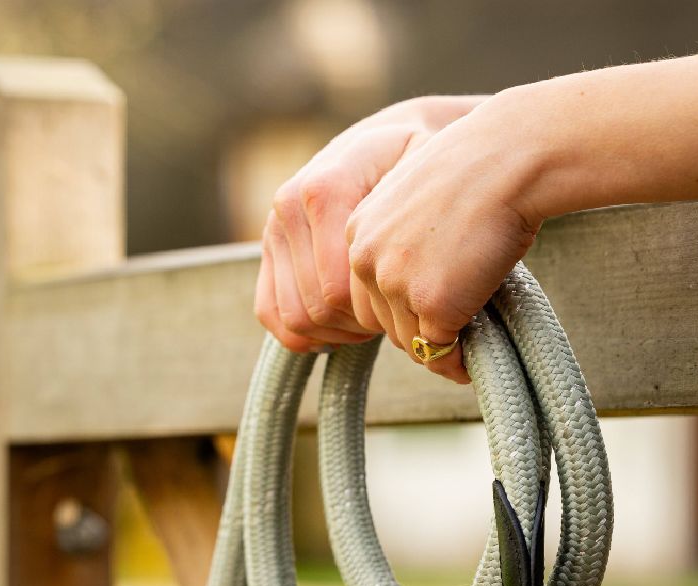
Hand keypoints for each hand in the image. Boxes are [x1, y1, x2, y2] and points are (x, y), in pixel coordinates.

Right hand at [255, 97, 482, 352]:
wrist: (389, 140)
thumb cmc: (420, 163)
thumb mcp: (430, 173)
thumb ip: (413, 219)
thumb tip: (402, 279)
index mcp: (325, 188)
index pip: (339, 289)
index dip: (376, 315)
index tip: (407, 308)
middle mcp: (289, 205)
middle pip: (320, 308)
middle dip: (360, 326)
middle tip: (392, 317)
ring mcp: (273, 228)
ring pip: (297, 317)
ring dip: (337, 332)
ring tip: (370, 320)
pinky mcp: (267, 249)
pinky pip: (272, 314)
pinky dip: (305, 334)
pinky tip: (341, 326)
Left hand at [345, 101, 542, 383]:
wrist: (510, 158)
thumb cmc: (479, 173)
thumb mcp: (419, 203)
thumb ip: (403, 244)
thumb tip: (415, 295)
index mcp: (357, 231)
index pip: (366, 298)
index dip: (402, 313)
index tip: (433, 314)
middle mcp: (366, 259)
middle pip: (386, 326)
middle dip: (421, 334)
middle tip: (457, 334)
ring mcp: (396, 283)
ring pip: (411, 343)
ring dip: (440, 349)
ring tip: (470, 344)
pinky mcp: (432, 303)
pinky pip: (441, 350)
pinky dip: (458, 361)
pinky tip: (474, 359)